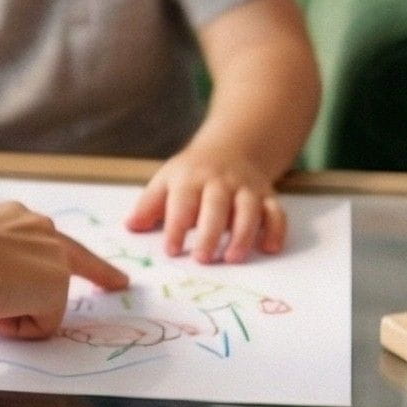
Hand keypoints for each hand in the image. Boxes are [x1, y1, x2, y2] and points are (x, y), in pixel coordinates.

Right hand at [0, 201, 129, 339]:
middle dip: (99, 273)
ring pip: (37, 304)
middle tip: (120, 283)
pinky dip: (12, 328)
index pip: (43, 236)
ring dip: (8, 314)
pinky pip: (37, 327)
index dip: (65, 252)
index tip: (92, 260)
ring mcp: (50, 255)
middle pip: (73, 257)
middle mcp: (36, 227)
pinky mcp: (57, 287)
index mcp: (7, 216)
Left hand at [126, 145, 286, 261]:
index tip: (171, 250)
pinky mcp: (267, 196)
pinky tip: (270, 248)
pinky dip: (276, 229)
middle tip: (202, 259)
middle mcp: (220, 182)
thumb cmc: (191, 173)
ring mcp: (246, 188)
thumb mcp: (166, 181)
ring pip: (249, 209)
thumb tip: (130, 227)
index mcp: (190, 178)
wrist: (231, 147)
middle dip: (210, 233)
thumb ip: (148, 205)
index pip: (182, 203)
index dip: (176, 227)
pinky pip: (276, 211)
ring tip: (233, 258)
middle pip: (216, 206)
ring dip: (243, 234)